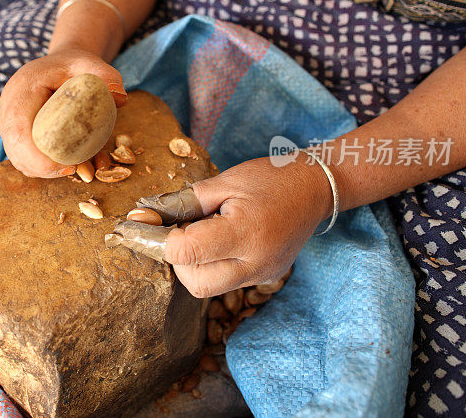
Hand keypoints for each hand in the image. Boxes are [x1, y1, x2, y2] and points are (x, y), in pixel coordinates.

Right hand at [0, 49, 127, 177]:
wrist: (63, 64)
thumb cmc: (76, 65)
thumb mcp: (92, 65)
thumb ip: (107, 76)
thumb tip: (120, 98)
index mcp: (22, 88)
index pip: (19, 130)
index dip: (38, 156)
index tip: (67, 166)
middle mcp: (10, 105)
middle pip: (14, 148)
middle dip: (41, 167)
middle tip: (72, 170)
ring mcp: (9, 119)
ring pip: (17, 155)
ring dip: (42, 169)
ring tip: (72, 168)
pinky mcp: (17, 130)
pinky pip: (22, 156)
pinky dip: (42, 166)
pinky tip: (64, 165)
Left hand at [146, 157, 331, 296]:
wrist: (316, 188)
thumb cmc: (270, 178)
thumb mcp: (224, 181)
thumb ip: (185, 202)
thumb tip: (148, 217)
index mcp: (245, 233)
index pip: (187, 253)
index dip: (164, 240)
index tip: (157, 223)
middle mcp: (255, 262)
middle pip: (196, 284)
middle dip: (179, 261)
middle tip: (182, 232)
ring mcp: (262, 274)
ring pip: (209, 287)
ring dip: (194, 265)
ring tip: (204, 233)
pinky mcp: (265, 278)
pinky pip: (226, 282)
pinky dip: (212, 266)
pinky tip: (219, 241)